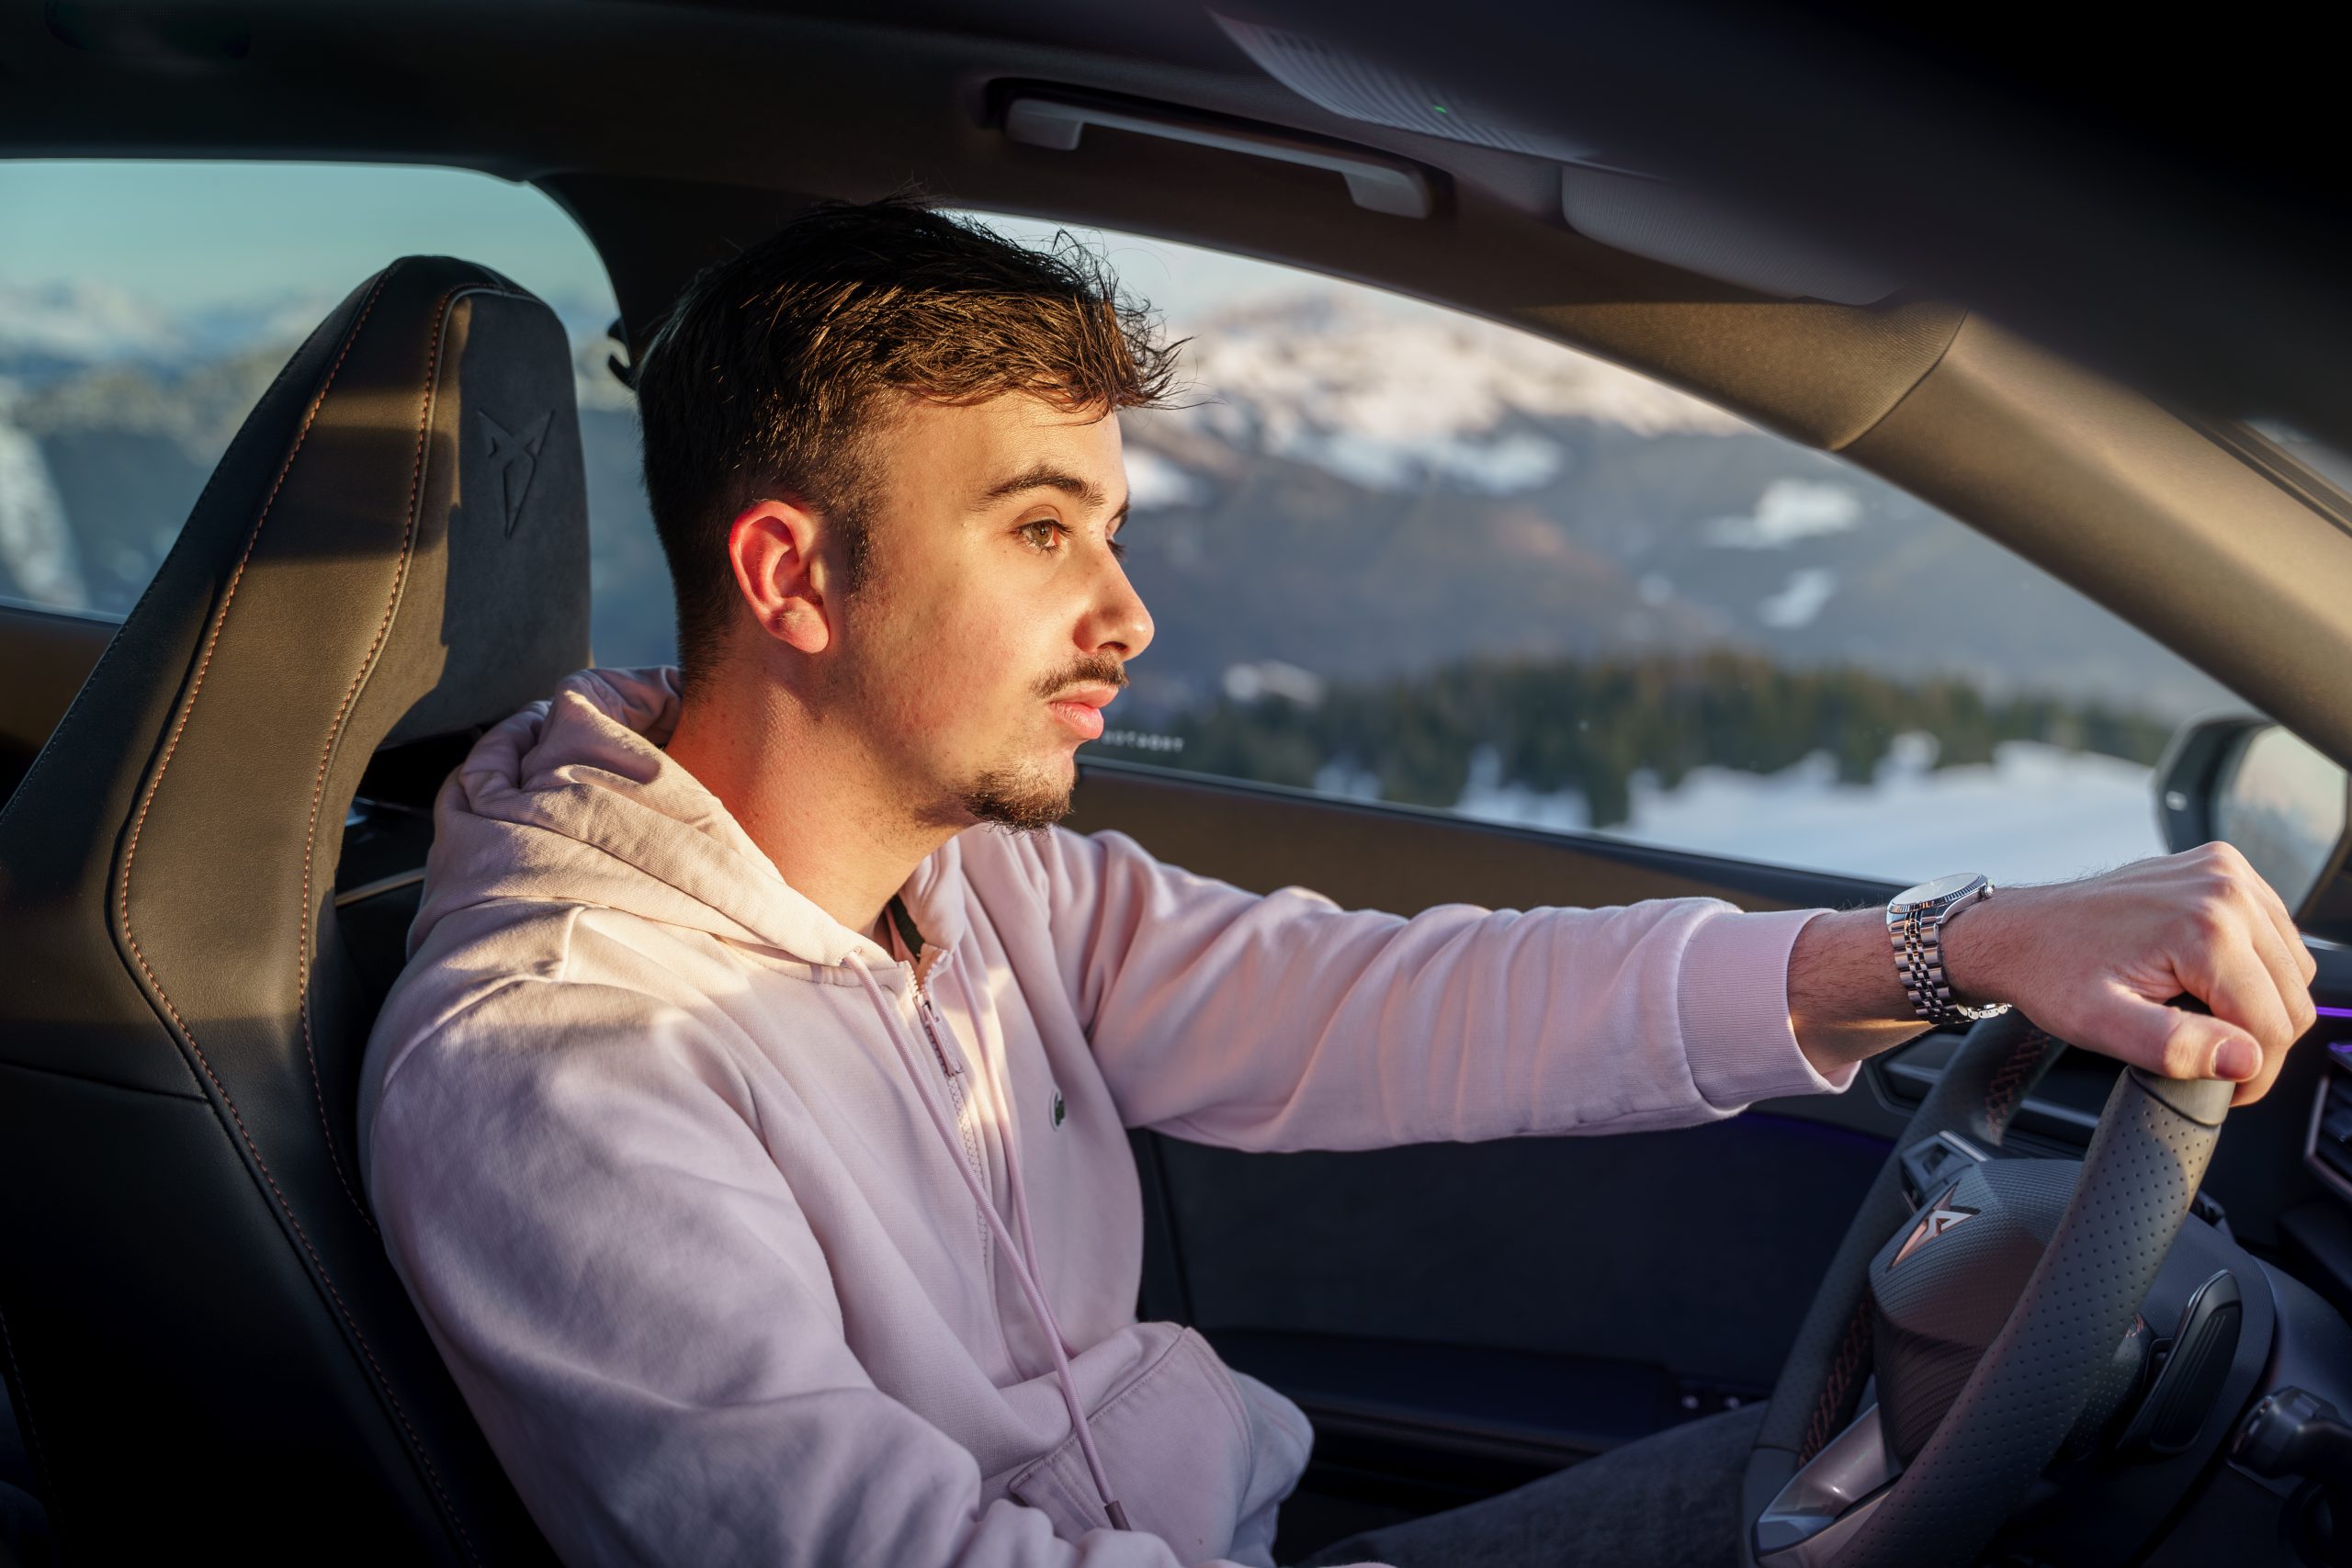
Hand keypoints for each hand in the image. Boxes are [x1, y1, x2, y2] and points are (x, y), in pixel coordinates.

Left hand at [1943, 843, 2319, 1104]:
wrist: (2019, 930)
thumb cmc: (2050, 972)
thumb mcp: (2101, 1025)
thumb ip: (2175, 1048)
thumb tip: (2244, 1058)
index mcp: (2205, 926)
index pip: (2274, 1024)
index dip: (2253, 1071)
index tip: (2224, 1087)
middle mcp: (2224, 888)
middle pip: (2292, 996)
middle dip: (2258, 1039)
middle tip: (2210, 1056)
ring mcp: (2225, 871)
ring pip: (2293, 968)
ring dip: (2260, 1003)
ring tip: (2202, 1015)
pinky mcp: (2223, 868)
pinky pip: (2275, 935)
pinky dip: (2255, 968)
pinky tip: (2209, 980)